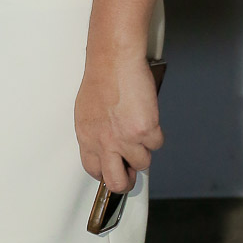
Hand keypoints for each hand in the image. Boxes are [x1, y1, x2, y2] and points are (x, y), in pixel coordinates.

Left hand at [74, 54, 162, 194]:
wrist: (114, 60)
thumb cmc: (102, 78)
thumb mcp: (87, 111)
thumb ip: (96, 133)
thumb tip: (106, 148)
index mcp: (86, 137)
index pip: (93, 170)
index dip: (106, 173)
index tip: (114, 170)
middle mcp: (104, 142)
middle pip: (116, 182)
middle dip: (126, 181)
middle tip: (131, 170)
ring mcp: (125, 139)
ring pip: (142, 163)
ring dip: (144, 148)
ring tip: (138, 127)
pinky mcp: (145, 131)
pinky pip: (156, 144)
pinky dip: (155, 133)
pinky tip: (147, 117)